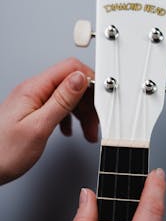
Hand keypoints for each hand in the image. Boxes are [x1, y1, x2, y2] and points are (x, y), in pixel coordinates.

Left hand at [0, 58, 97, 184]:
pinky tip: (70, 130)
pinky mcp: (33, 111)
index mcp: (34, 89)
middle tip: (95, 123)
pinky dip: (70, 118)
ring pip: (67, 97)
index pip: (70, 68)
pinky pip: (58, 107)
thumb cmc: (4, 152)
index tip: (101, 98)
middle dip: (88, 103)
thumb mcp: (38, 127)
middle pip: (71, 83)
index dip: (89, 80)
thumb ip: (61, 101)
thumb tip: (80, 79)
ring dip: (81, 113)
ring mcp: (33, 101)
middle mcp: (34, 91)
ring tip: (87, 131)